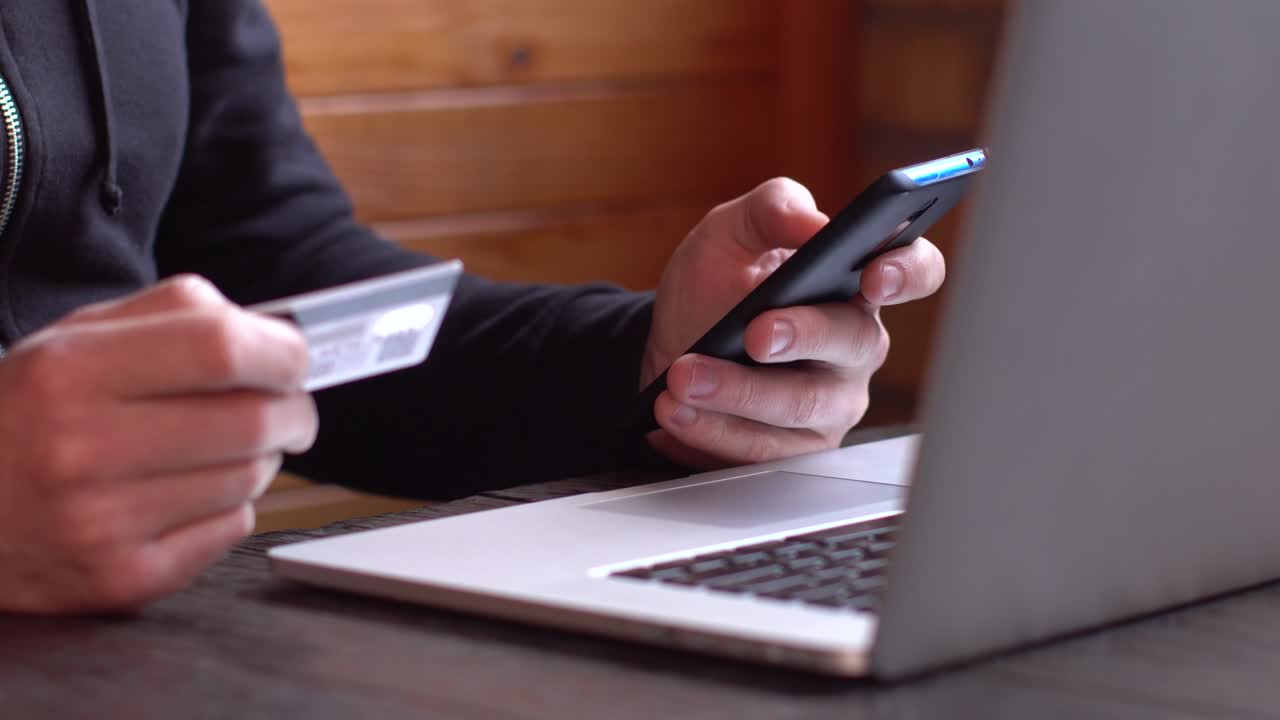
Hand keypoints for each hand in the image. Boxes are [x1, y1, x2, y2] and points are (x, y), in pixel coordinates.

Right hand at [0, 276, 316, 612]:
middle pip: (253, 421)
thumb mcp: (77, 338)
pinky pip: (232, 528)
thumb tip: (275, 331)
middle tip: (286, 406)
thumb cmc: (29, 414)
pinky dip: (230, 505)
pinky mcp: (123, 578)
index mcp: (70, 371)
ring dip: (260, 457)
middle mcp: (80, 448)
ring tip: (221, 447)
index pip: (222, 350)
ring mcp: (101, 522)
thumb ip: (176, 314)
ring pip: (251, 478)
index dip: (283, 351)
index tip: (296, 357)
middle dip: (292, 410)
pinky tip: (188, 492)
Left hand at [643, 178, 945, 468]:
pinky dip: (713, 429)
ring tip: (683, 378)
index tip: (873, 275)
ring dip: (736, 393)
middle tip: (754, 333)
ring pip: (801, 404)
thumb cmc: (714, 286)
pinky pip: (765, 448)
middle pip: (854, 342)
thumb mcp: (730, 231)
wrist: (670, 347)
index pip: (915, 270)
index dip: (907, 273)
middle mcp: (856, 343)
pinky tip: (676, 411)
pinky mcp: (798, 447)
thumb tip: (814, 221)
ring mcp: (833, 400)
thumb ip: (772, 209)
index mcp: (854, 281)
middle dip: (802, 336)